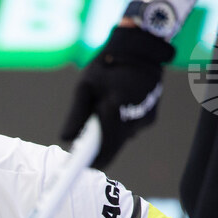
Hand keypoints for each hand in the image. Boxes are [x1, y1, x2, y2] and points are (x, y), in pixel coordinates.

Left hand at [60, 26, 174, 168]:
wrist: (141, 50)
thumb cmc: (107, 66)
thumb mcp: (85, 87)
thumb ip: (75, 115)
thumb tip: (66, 138)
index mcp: (115, 110)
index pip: (104, 150)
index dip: (92, 161)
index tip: (81, 166)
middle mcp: (133, 119)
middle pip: (113, 148)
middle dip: (99, 148)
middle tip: (85, 141)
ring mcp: (144, 120)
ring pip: (122, 139)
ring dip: (110, 133)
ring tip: (104, 111)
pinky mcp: (151, 119)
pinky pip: (131, 130)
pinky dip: (122, 124)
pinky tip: (120, 106)